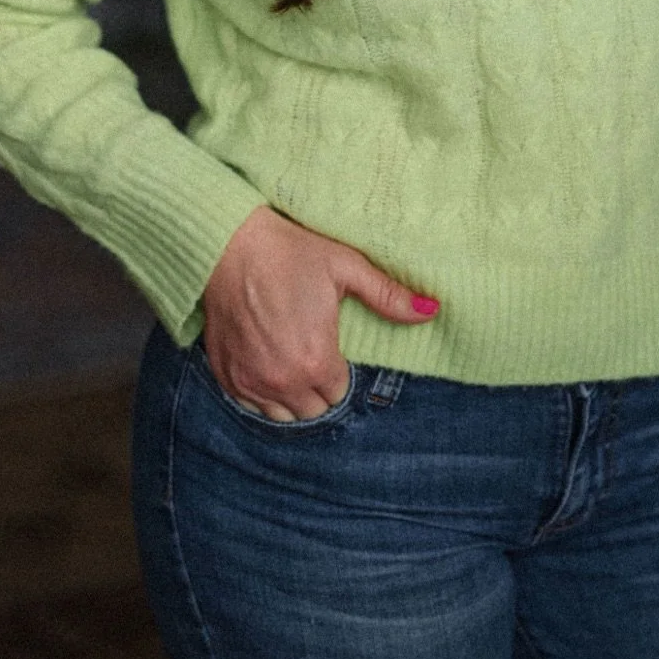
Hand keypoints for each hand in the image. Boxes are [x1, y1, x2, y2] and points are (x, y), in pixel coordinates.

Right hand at [201, 207, 438, 420]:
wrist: (228, 243)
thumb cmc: (290, 252)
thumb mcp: (345, 267)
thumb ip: (389, 296)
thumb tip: (432, 310)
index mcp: (316, 361)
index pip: (338, 392)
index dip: (337, 369)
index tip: (328, 344)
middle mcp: (283, 381)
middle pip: (312, 410)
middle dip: (316, 387)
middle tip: (310, 351)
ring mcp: (250, 382)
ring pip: (280, 414)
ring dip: (288, 395)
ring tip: (287, 358)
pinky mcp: (226, 375)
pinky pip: (249, 405)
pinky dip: (258, 391)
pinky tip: (262, 361)